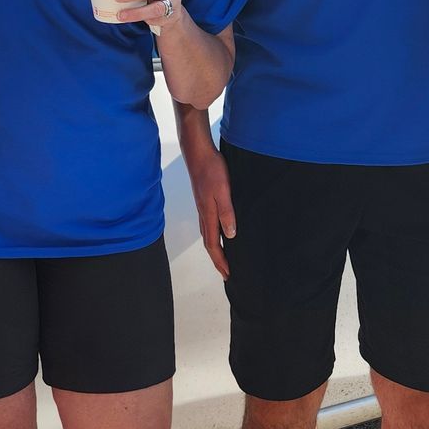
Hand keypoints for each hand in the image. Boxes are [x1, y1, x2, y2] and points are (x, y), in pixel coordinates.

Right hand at [184, 141, 235, 277]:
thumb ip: (227, 213)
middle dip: (217, 259)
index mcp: (208, 215)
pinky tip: (220, 231)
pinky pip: (208, 224)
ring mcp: (202, 207)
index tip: (228, 274)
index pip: (213, 245)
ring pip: (208, 234)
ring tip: (223, 257)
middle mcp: (203, 214)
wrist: (198, 153)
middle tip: (226, 272)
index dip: (221, 261)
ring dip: (215, 248)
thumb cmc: (212, 170)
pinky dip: (214, 234)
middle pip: (209, 243)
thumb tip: (230, 236)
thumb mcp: (223, 191)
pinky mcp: (204, 200)